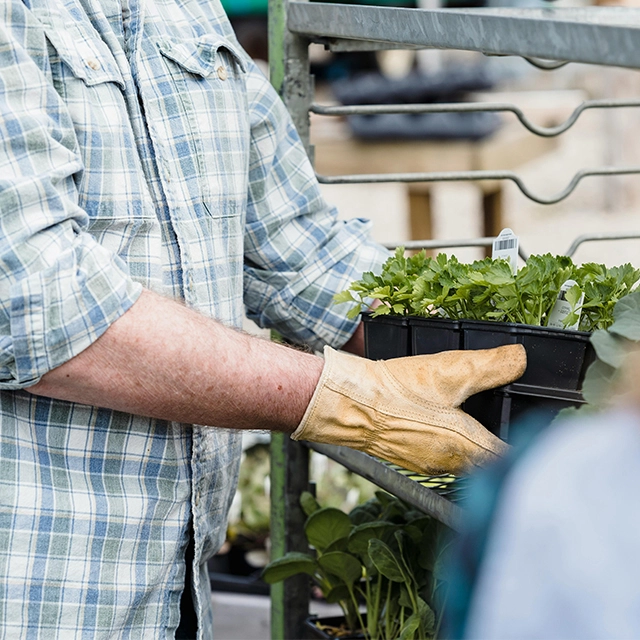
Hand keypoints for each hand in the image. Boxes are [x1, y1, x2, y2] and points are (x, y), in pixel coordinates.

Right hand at [291, 345, 525, 474]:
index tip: (537, 432)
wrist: (348, 404)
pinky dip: (448, 440)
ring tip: (476, 417)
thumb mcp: (448, 372)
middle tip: (509, 419)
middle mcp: (449, 464)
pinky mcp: (410, 456)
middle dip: (500, 442)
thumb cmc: (394, 393)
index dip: (527, 446)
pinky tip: (440, 418)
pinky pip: (440, 453)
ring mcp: (427, 463)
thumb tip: (520, 360)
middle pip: (487, 461)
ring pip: (463, 458)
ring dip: (473, 442)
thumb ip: (490, 366)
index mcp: (465, 448)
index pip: (510, 459)